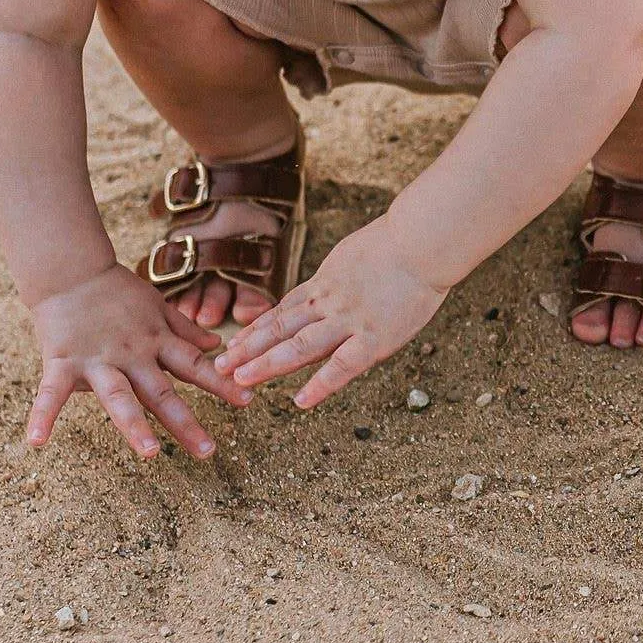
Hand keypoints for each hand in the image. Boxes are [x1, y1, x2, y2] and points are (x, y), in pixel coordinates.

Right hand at [25, 266, 252, 457]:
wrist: (71, 270)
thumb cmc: (116, 291)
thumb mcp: (158, 306)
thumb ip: (185, 329)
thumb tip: (217, 344)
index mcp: (156, 342)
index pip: (195, 365)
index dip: (221, 383)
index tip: (248, 402)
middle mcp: (133, 355)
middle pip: (162, 392)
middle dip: (185, 422)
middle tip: (208, 451)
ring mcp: (98, 360)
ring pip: (119, 396)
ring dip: (134, 425)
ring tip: (150, 453)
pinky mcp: (63, 362)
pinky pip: (51, 393)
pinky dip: (42, 416)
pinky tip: (37, 442)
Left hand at [215, 219, 448, 408]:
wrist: (423, 241)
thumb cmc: (400, 243)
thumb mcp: (355, 255)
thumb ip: (339, 278)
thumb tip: (327, 290)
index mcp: (325, 284)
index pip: (282, 311)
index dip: (255, 330)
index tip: (233, 345)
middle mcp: (329, 303)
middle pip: (280, 329)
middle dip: (247, 349)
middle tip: (219, 367)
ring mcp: (349, 321)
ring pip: (299, 346)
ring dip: (267, 363)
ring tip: (240, 380)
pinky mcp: (374, 338)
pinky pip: (342, 366)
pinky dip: (321, 385)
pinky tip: (301, 401)